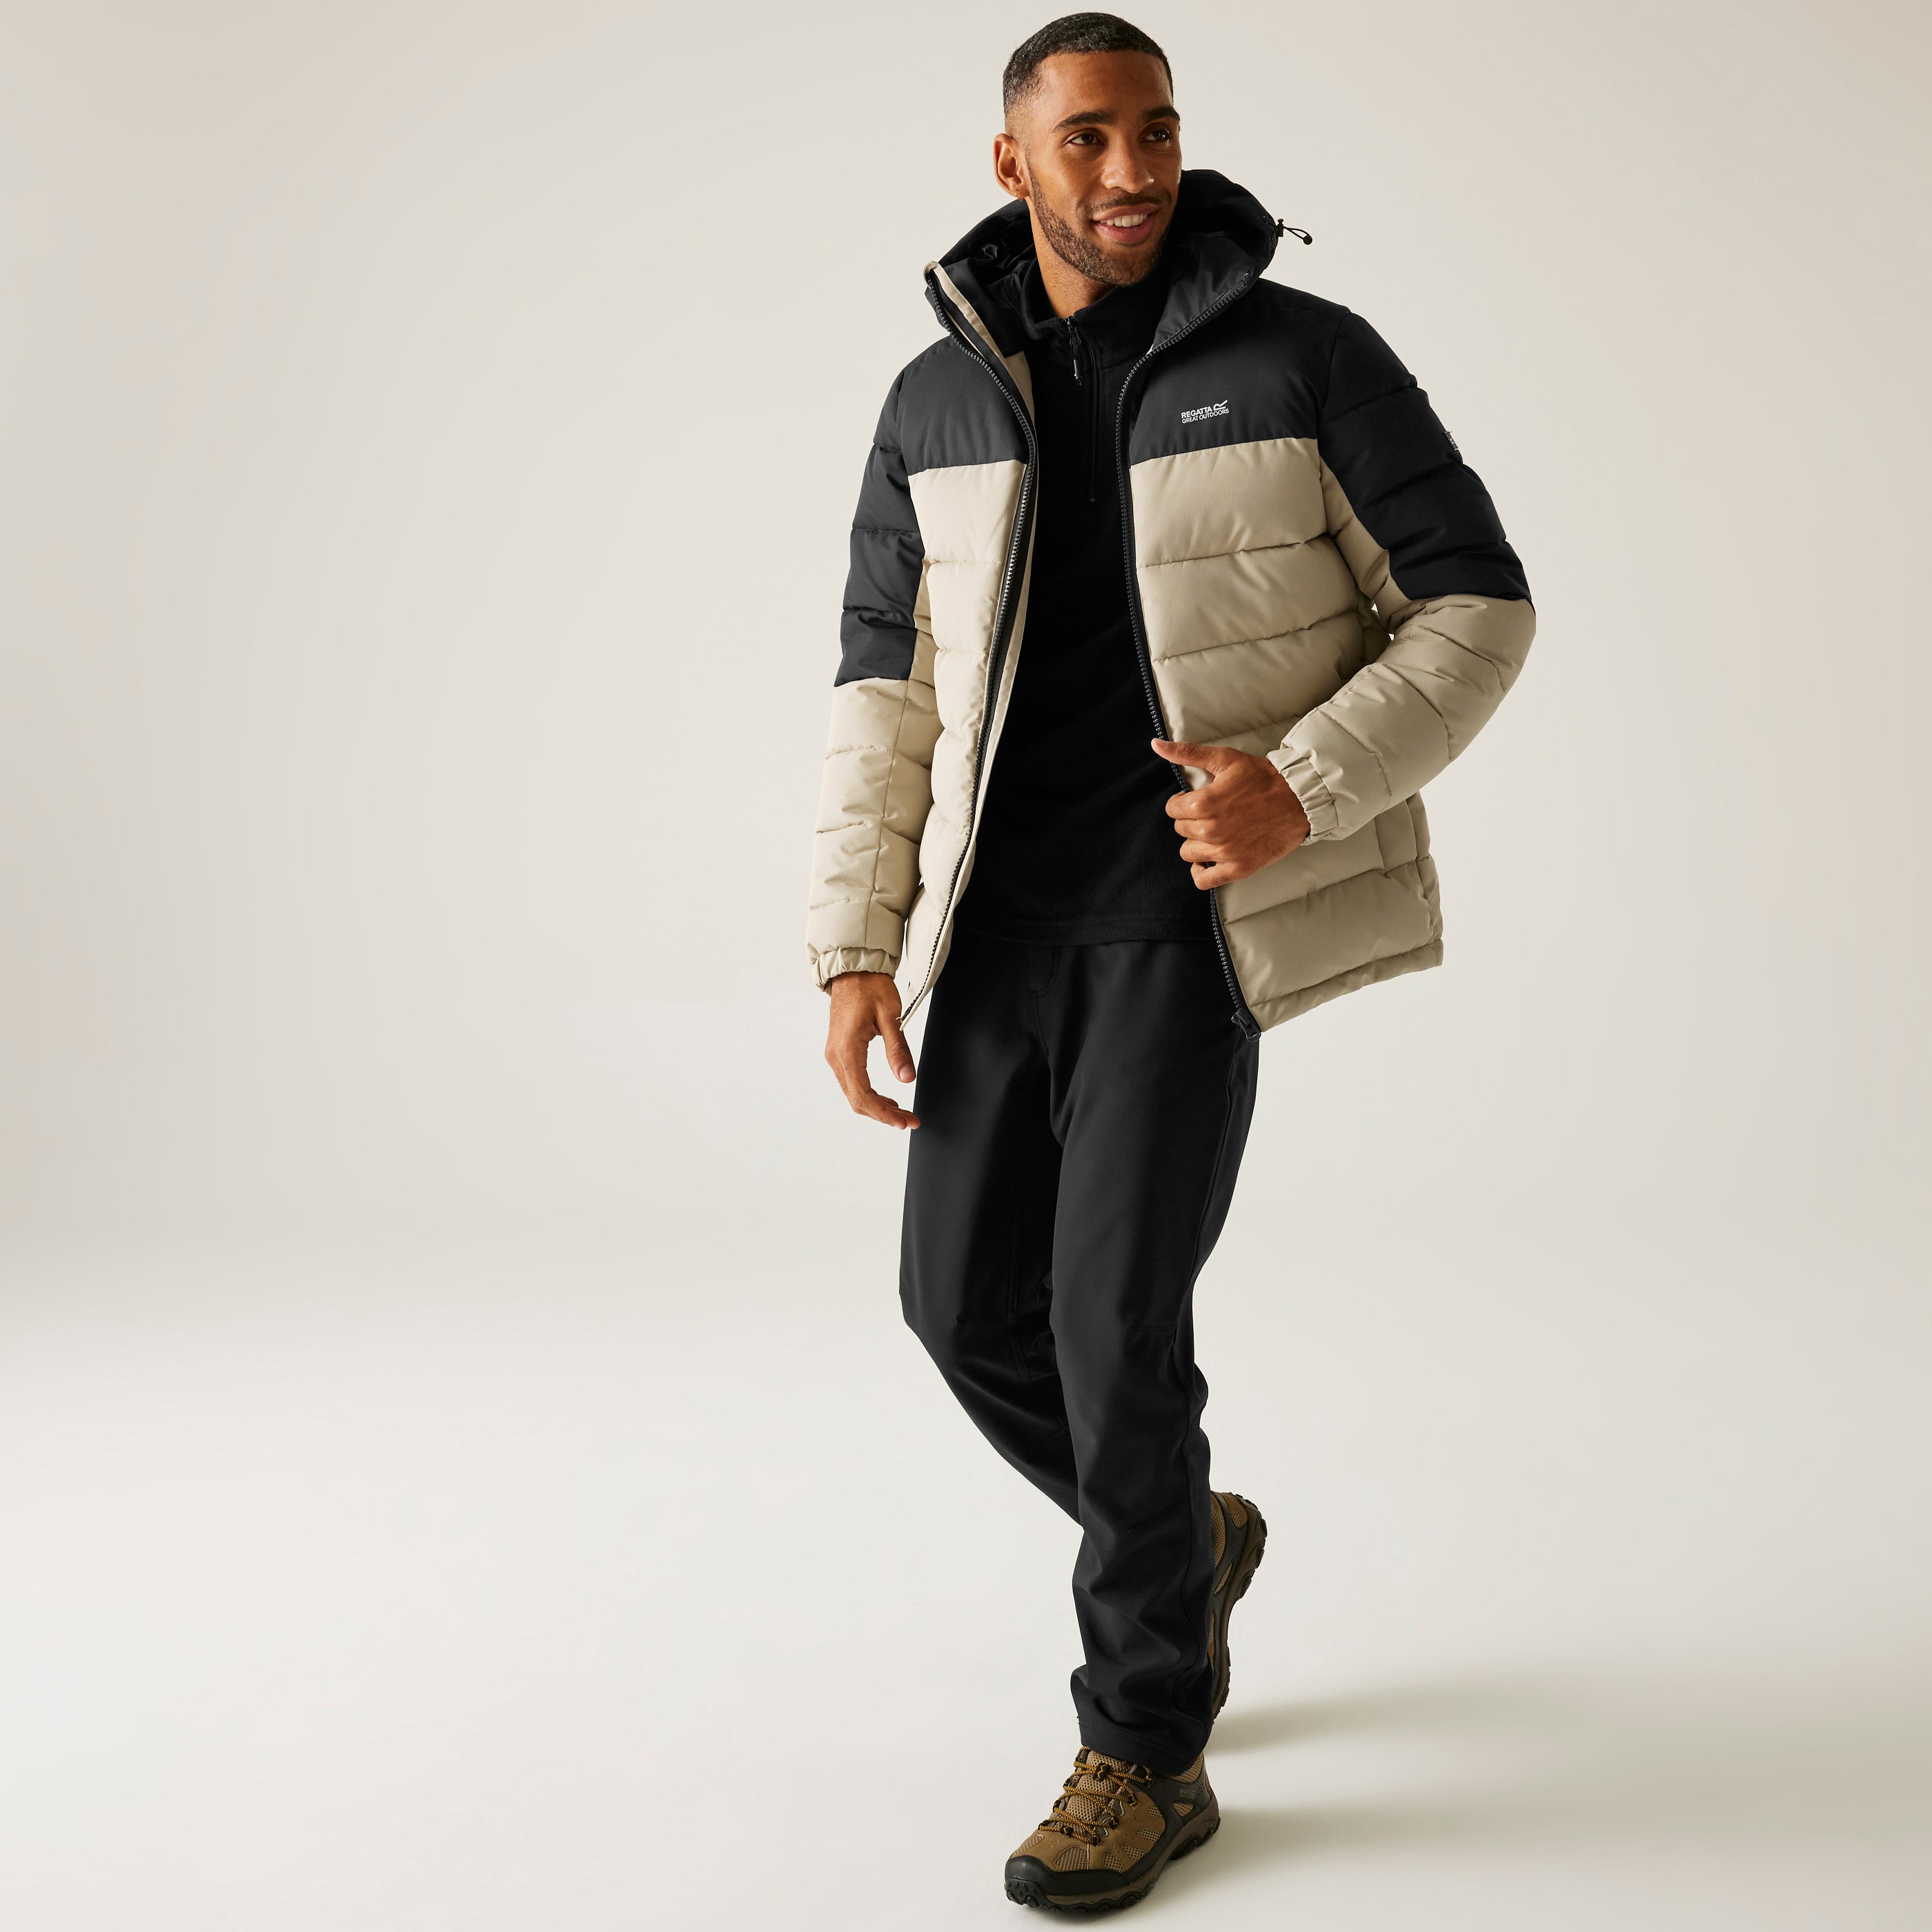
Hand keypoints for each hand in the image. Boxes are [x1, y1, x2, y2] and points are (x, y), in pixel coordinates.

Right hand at [824, 971, 919, 1128]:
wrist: (853, 970)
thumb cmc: (870, 987)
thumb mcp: (890, 1016)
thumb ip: (898, 1049)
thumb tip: (907, 1078)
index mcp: (848, 1049)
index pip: (862, 1094)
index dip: (883, 1113)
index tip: (903, 1121)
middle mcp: (836, 1056)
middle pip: (856, 1100)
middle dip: (883, 1115)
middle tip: (909, 1120)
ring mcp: (835, 1055)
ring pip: (853, 1093)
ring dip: (876, 1107)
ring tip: (902, 1113)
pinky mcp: (839, 1052)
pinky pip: (852, 1082)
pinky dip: (869, 1095)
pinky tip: (887, 1099)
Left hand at [1153, 737, 1310, 887]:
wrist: (1300, 799)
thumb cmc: (1263, 777)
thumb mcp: (1225, 758)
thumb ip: (1188, 753)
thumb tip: (1156, 745)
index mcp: (1203, 804)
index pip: (1173, 809)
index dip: (1183, 802)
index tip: (1198, 799)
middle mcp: (1210, 831)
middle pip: (1181, 830)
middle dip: (1191, 820)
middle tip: (1212, 813)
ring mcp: (1224, 852)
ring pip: (1188, 853)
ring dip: (1197, 843)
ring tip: (1214, 833)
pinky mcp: (1238, 868)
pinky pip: (1204, 880)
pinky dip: (1202, 872)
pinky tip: (1209, 859)